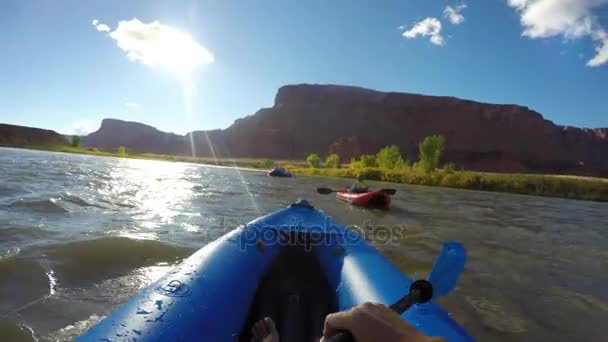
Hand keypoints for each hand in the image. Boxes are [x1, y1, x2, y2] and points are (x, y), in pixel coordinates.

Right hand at [320, 302, 444, 341]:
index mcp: (355, 316)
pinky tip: (373, 336)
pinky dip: (366, 324)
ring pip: (357, 315)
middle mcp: (364, 306)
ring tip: (361, 340)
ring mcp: (377, 306)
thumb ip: (344, 341)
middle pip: (344, 316)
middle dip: (342, 331)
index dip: (327, 333)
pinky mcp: (387, 310)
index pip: (330, 320)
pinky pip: (370, 315)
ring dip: (354, 327)